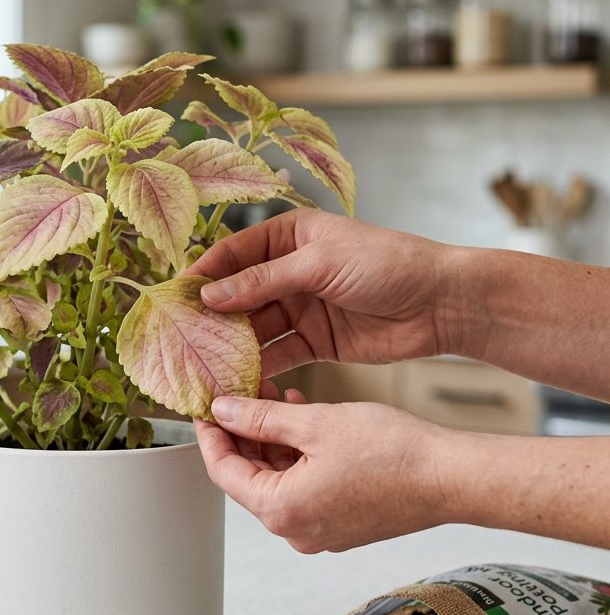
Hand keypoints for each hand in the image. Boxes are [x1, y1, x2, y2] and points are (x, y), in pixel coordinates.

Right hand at [188, 209, 464, 374]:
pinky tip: (236, 378)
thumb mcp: (320, 263)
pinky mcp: (314, 341)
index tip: (174, 295)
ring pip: (254, 327)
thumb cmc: (388, 264)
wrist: (441, 303)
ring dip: (231, 344)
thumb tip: (211, 294)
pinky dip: (258, 366)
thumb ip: (263, 280)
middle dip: (211, 314)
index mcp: (289, 236)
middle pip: (238, 293)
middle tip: (181, 335)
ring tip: (203, 361)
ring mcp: (300, 307)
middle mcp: (289, 271)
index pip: (233, 253)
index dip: (203, 272)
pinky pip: (277, 353)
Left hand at [195, 390, 452, 552]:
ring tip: (276, 397)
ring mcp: (320, 529)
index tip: (205, 408)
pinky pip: (304, 487)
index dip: (210, 435)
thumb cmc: (392, 453)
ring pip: (278, 479)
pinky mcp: (341, 522)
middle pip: (249, 477)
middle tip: (240, 394)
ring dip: (273, 439)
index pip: (223, 471)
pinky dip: (298, 455)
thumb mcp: (314, 423)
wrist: (451, 477)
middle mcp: (296, 530)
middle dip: (244, 433)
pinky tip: (303, 419)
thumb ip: (260, 418)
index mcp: (281, 511)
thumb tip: (222, 411)